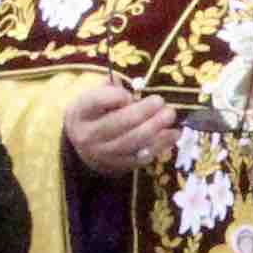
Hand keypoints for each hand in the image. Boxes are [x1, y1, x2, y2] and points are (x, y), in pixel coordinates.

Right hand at [63, 76, 177, 178]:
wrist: (82, 144)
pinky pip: (140, 157)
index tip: (130, 94)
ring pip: (133, 141)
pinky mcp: (117, 167)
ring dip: (156, 128)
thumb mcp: (94, 96)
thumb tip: (136, 85)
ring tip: (170, 116)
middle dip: (144, 111)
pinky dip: (159, 145)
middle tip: (161, 102)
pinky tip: (172, 135)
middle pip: (120, 122)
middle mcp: (88, 135)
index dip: (118, 96)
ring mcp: (102, 154)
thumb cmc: (95, 113)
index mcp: (81, 112)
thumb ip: (112, 88)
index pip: (98, 101)